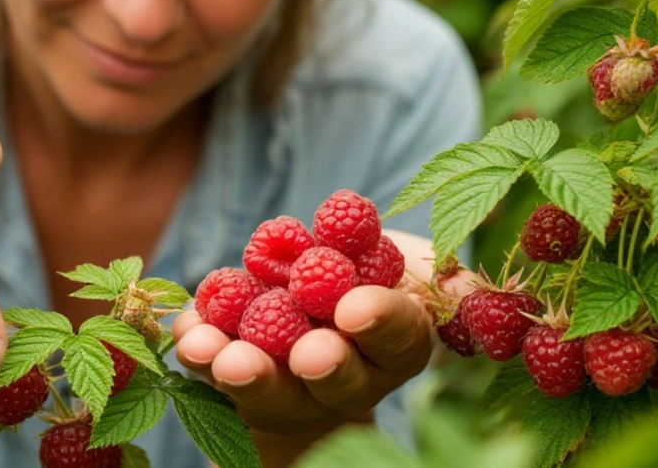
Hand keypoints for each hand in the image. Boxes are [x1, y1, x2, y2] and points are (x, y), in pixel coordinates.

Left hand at [173, 231, 470, 454]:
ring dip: (243, 371)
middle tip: (308, 353)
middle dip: (322, 365)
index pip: (398, 339)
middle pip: (335, 378)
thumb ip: (447, 279)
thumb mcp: (414, 270)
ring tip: (222, 356)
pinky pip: (210, 365)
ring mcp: (285, 384)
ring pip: (267, 386)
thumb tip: (468, 288)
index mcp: (397, 347)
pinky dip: (199, 347)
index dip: (379, 324)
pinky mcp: (230, 371)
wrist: (311, 296)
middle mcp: (344, 377)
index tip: (355, 308)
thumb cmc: (373, 278)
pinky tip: (189, 332)